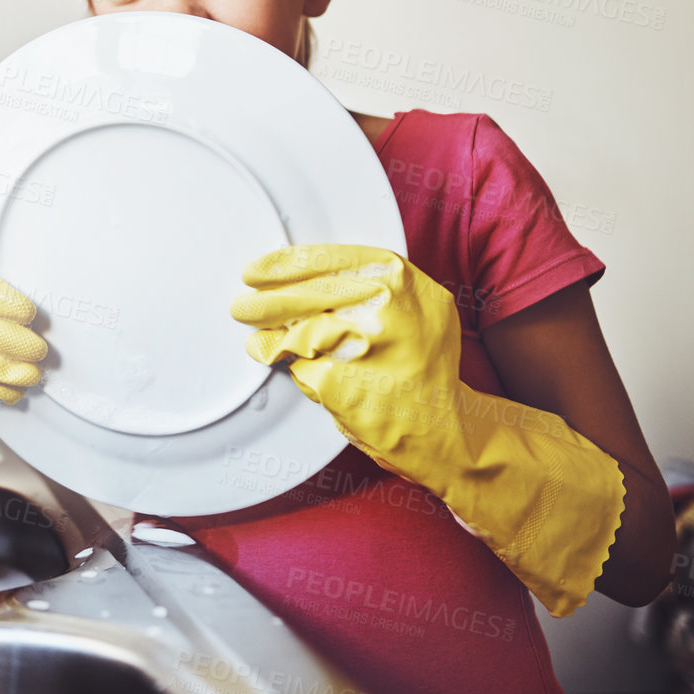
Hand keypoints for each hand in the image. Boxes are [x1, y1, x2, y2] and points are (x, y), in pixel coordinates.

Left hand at [231, 243, 624, 616]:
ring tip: (253, 333)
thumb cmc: (430, 372)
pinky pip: (299, 368)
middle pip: (307, 294)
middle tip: (242, 301)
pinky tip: (274, 362)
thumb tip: (312, 270)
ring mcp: (364, 347)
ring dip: (267, 332)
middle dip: (266, 298)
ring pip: (297, 330)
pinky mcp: (344, 384)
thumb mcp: (422, 310)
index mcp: (406, 282)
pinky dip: (284, 366)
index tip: (261, 267)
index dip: (289, 263)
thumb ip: (379, 286)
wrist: (451, 434)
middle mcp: (387, 309)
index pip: (332, 259)